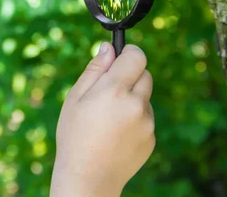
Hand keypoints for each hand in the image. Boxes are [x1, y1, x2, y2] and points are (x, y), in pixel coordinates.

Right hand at [50, 43, 154, 196]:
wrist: (88, 178)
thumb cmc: (74, 135)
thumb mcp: (75, 98)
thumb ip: (94, 70)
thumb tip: (108, 48)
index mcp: (115, 90)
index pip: (136, 56)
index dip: (128, 54)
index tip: (119, 59)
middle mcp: (136, 104)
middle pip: (145, 74)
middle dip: (131, 76)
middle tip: (109, 92)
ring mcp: (147, 123)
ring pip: (145, 97)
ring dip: (133, 99)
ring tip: (108, 119)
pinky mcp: (151, 138)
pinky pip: (146, 118)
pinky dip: (135, 119)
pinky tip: (116, 134)